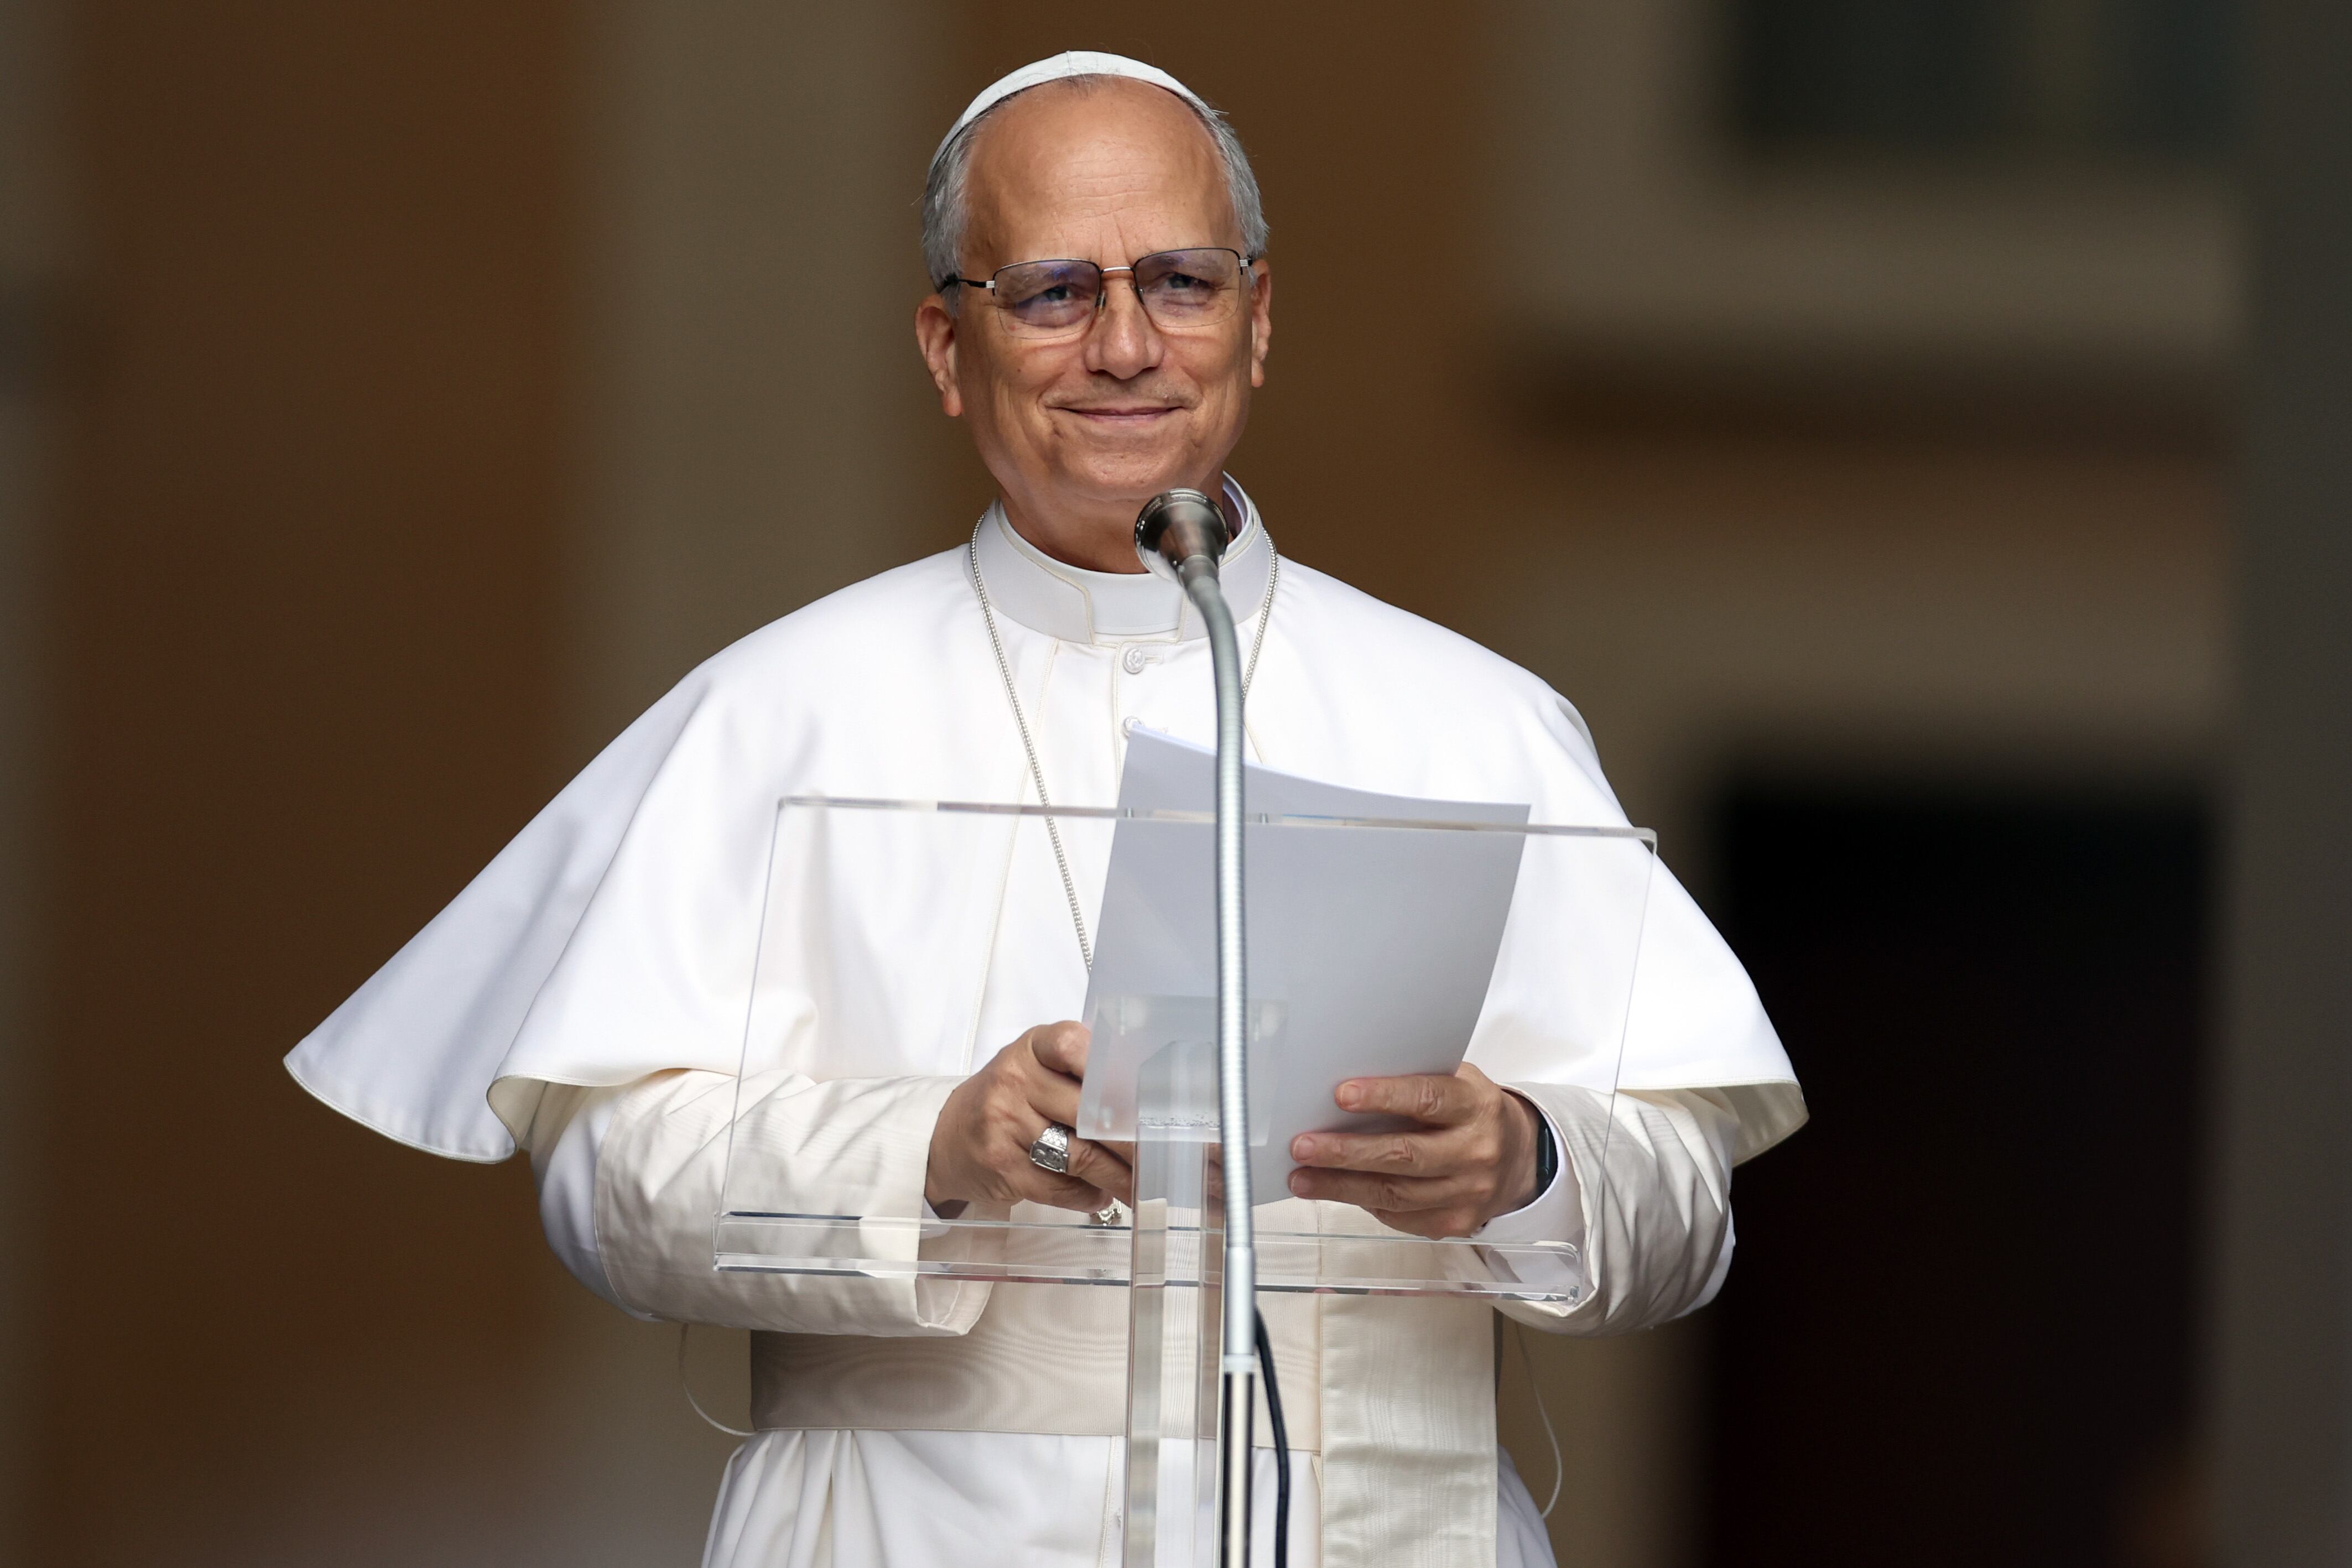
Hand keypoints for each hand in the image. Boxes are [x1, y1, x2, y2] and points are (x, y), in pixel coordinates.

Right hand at [926, 1021, 1133, 1215]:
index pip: (1074, 1045)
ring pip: (1079, 1156)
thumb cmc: (1007, 1098)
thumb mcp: (1036, 1067)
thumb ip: (1082, 1073)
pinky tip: (1101, 1194)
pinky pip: (1060, 1187)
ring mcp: (1005, 1124)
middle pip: (1089, 1113)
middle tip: (1163, 1156)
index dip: (1111, 1069)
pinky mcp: (1003, 1166)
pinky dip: (1089, 1195)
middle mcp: (1015, 1080)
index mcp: (1032, 1048)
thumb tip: (1147, 1102)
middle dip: (1132, 1140)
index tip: (1144, 1096)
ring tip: (1140, 1184)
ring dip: (1118, 1177)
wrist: (946, 1136)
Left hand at [1285, 1063, 1543, 1238]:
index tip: (1341, 1095)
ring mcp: (1467, 1193)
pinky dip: (1363, 1202)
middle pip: (1404, 1155)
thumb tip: (1344, 1092)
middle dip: (1347, 1152)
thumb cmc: (1471, 1113)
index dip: (1384, 1096)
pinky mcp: (1455, 1224)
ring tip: (1301, 1177)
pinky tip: (1334, 1191)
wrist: (1519, 1159)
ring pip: (1394, 1193)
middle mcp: (1476, 1152)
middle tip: (1302, 1146)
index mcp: (1476, 1106)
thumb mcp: (1456, 1083)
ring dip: (1341, 1186)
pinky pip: (1400, 1215)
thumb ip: (1415, 1083)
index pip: (1428, 1099)